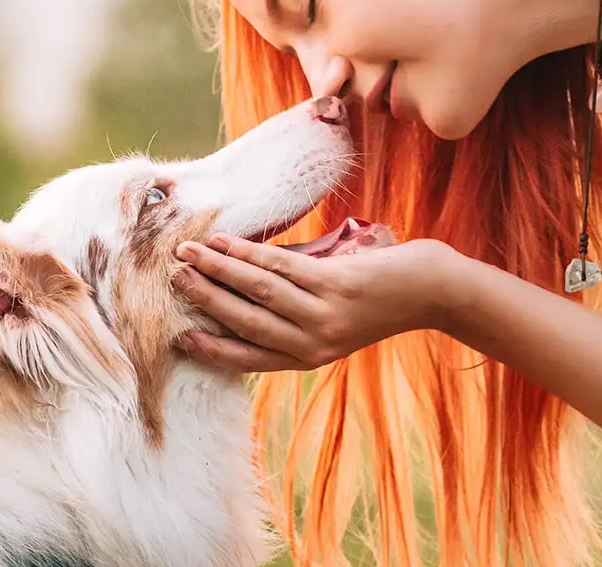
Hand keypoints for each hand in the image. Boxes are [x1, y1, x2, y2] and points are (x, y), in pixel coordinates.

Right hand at [171, 234, 461, 371]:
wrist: (430, 291)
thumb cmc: (378, 300)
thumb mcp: (333, 320)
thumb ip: (294, 311)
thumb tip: (240, 282)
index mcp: (310, 357)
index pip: (249, 357)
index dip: (212, 348)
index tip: (179, 338)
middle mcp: (314, 342)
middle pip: (246, 322)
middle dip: (205, 300)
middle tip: (171, 280)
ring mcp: (325, 314)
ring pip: (257, 291)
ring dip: (217, 271)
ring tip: (186, 254)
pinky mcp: (336, 284)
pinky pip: (280, 267)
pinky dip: (247, 253)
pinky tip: (225, 242)